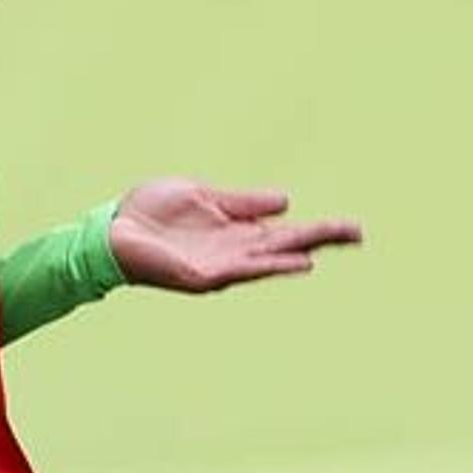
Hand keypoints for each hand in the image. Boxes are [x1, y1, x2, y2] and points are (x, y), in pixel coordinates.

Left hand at [105, 179, 361, 294]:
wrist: (112, 231)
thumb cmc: (151, 213)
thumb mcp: (204, 196)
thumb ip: (242, 202)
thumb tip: (287, 202)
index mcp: (237, 231)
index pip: (287, 232)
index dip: (319, 230)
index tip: (353, 228)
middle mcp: (235, 251)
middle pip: (288, 245)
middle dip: (322, 238)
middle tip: (360, 232)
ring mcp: (221, 265)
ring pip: (271, 259)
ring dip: (302, 253)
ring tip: (333, 243)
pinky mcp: (204, 276)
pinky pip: (243, 270)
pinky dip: (270, 266)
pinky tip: (294, 261)